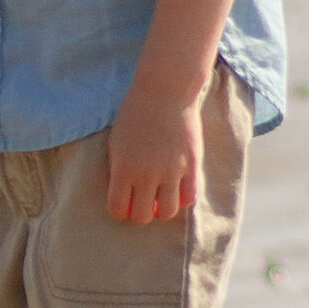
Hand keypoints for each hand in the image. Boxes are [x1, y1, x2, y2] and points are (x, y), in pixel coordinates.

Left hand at [106, 79, 201, 225]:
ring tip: (161, 195)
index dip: (120, 210)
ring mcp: (171, 171)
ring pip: (167, 212)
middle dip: (140, 212)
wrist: (165, 90)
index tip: (124, 201)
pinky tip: (177, 187)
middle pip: (142, 217)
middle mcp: (146, 174)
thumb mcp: (116, 141)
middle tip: (143, 200)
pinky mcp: (191, 165)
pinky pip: (189, 198)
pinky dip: (182, 198)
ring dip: (162, 208)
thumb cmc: (136, 112)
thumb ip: (119, 169)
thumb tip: (123, 194)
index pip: (117, 210)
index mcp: (123, 167)